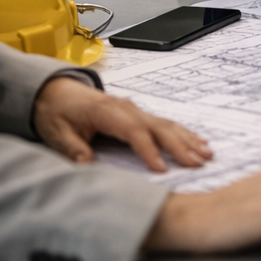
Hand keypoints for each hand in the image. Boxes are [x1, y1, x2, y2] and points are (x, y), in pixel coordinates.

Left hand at [33, 76, 210, 171]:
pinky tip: (196, 142)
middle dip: (179, 146)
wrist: (55, 92)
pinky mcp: (137, 114)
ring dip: (187, 139)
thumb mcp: (58, 133)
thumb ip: (73, 148)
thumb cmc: (57, 112)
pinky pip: (163, 123)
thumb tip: (86, 164)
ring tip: (206, 153)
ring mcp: (134, 109)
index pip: (134, 132)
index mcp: (108, 112)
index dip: (149, 151)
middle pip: (158, 127)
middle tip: (198, 163)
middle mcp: (126, 108)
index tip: (162, 169)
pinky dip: (182, 133)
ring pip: (166, 124)